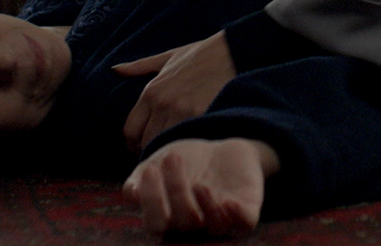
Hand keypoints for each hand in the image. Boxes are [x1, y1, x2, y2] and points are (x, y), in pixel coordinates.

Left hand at [112, 31, 235, 152]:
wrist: (232, 51)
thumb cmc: (201, 54)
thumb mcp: (168, 57)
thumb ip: (140, 66)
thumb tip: (115, 69)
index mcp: (151, 91)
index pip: (130, 130)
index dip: (132, 144)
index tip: (140, 148)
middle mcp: (162, 103)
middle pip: (145, 142)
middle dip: (149, 150)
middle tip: (159, 155)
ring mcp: (181, 111)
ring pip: (164, 145)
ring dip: (168, 150)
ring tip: (174, 153)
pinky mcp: (201, 116)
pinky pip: (186, 140)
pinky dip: (186, 145)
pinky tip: (191, 147)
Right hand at [122, 138, 278, 237]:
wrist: (221, 152)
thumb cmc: (183, 164)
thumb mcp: (157, 165)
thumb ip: (139, 179)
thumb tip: (132, 192)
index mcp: (170, 221)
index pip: (156, 223)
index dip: (152, 200)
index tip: (150, 170)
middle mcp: (195, 228)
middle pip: (184, 222)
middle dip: (177, 190)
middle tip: (172, 158)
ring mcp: (223, 221)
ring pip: (215, 225)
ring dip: (207, 206)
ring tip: (200, 183)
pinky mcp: (248, 211)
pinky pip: (245, 223)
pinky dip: (238, 216)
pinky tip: (228, 202)